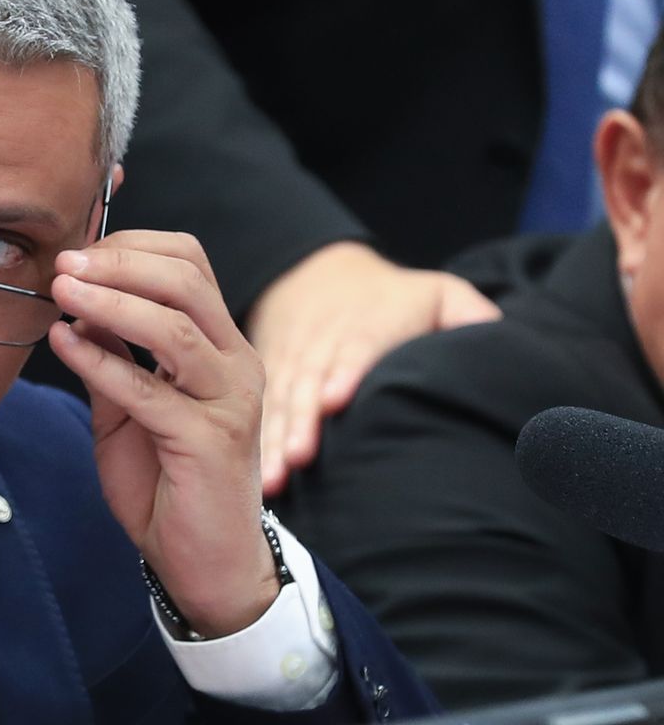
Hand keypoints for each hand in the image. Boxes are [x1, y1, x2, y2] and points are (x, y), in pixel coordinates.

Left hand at [49, 231, 276, 636]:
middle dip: (120, 264)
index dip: (132, 248)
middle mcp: (237, 364)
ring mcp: (229, 402)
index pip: (190, 265)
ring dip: (110, 302)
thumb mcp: (127, 405)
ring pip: (174, 329)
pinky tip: (63, 344)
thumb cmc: (167, 480)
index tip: (77, 251)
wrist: (204, 561)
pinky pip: (149, 391)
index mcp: (222, 345)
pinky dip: (101, 361)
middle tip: (65, 263)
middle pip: (186, 283)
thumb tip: (75, 300)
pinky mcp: (209, 442)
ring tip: (61, 291)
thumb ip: (110, 353)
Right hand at [250, 242, 499, 494]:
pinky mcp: (272, 382)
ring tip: (278, 479)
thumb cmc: (392, 300)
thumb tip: (497, 345)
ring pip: (280, 401)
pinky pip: (261, 413)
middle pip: (310, 380)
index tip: (335, 400)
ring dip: (276, 440)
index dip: (346, 371)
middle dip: (303, 419)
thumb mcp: (436, 292)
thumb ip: (468, 316)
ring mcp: (293, 364)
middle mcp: (324, 343)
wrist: (314, 278)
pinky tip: (261, 478)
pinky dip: (259, 443)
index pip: (356, 345)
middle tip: (300, 457)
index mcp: (368, 323)